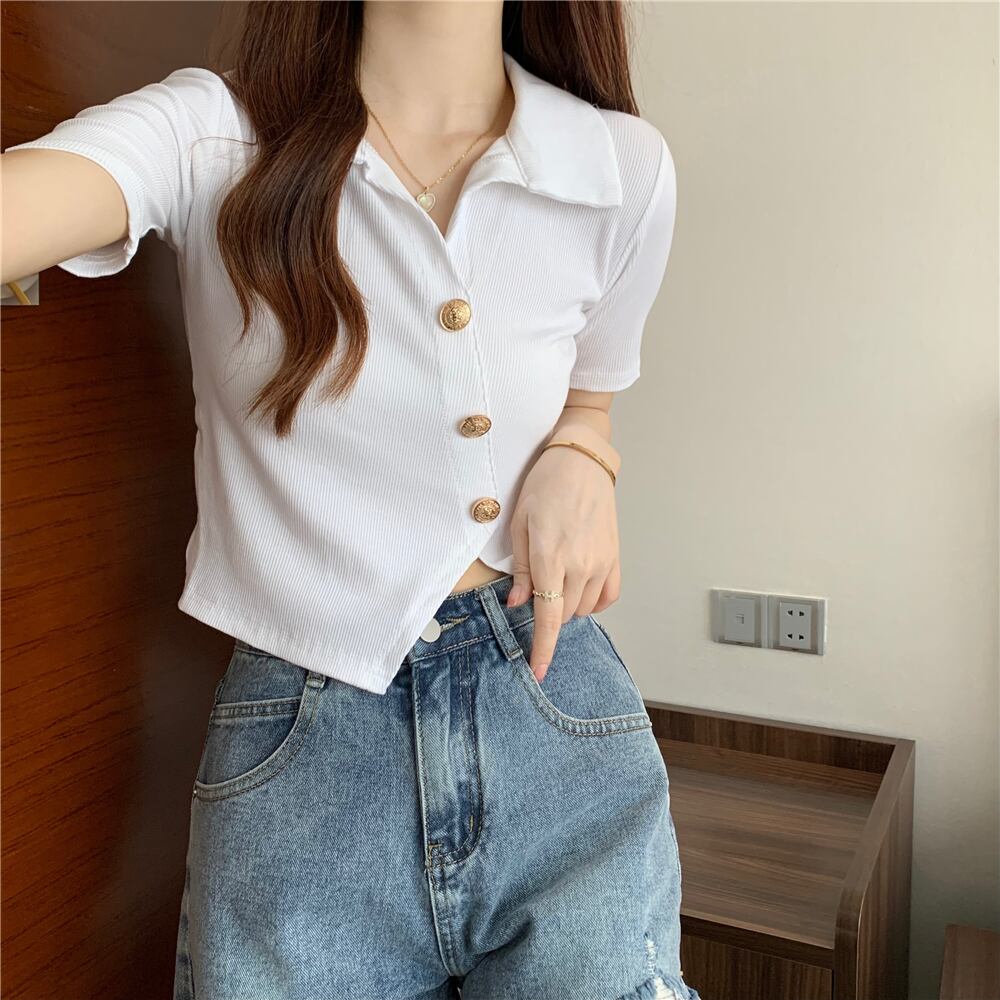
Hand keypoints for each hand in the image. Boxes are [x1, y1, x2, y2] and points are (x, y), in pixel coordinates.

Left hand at [505, 442, 621, 682]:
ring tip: (555, 579)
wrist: (581, 459)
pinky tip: (579, 587)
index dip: (543, 648)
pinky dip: (593, 600)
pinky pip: (608, 595)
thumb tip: (518, 603)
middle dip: (548, 614)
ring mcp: (602, 561)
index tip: (538, 671)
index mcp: (551, 557)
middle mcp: (581, 564)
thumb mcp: (520, 523)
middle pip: (565, 614)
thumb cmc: (545, 485)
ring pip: (585, 607)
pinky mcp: (615, 555)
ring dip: (568, 605)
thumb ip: (521, 568)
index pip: (548, 616)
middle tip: (534, 590)